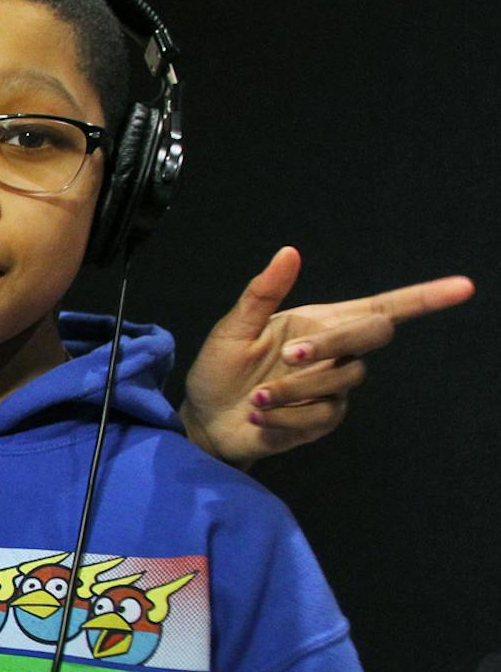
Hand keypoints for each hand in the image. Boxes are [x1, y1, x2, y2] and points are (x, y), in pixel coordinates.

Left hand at [181, 247, 473, 467]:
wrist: (206, 418)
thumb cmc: (220, 369)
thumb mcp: (233, 328)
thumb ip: (262, 294)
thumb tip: (289, 251)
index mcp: (320, 321)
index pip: (383, 308)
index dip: (425, 298)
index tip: (464, 287)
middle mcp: (335, 351)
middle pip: (373, 336)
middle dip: (333, 343)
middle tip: (288, 354)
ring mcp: (334, 387)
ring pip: (344, 379)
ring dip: (295, 388)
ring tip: (255, 396)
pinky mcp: (323, 420)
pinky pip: (322, 415)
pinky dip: (284, 416)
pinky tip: (258, 415)